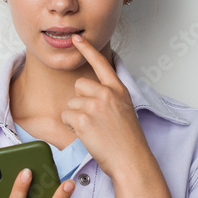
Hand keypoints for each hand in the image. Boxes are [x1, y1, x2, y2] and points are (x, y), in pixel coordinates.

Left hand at [63, 33, 150, 178]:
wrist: (131, 160)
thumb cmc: (128, 140)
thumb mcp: (125, 110)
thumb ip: (110, 98)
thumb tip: (90, 94)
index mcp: (118, 90)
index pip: (101, 63)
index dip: (87, 49)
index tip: (77, 38)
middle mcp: (106, 94)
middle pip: (79, 85)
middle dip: (80, 101)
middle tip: (94, 118)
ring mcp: (94, 106)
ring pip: (71, 104)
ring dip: (76, 117)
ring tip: (93, 130)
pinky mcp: (83, 120)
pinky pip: (66, 117)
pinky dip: (72, 127)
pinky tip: (87, 135)